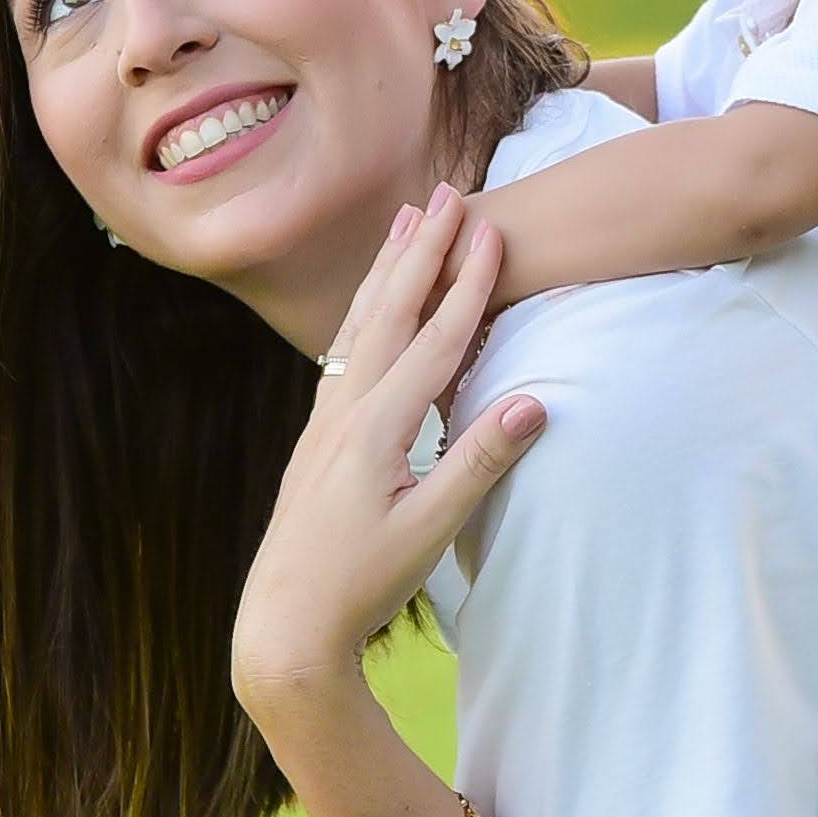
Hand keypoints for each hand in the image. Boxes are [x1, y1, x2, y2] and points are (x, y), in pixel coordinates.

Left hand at [231, 183, 549, 720]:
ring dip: (387, 268)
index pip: (433, 341)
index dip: (467, 285)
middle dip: (422, 249)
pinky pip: (345, 352)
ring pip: (360, 324)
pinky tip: (370, 305)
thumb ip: (479, 464)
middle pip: (388, 311)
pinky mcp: (317, 438)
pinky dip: (366, 311)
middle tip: (447, 192)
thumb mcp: (430, 531)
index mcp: (375, 428)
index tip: (492, 231)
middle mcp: (343, 412)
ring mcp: (324, 422)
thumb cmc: (359, 585)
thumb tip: (534, 404)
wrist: (283, 624)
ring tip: (406, 220)